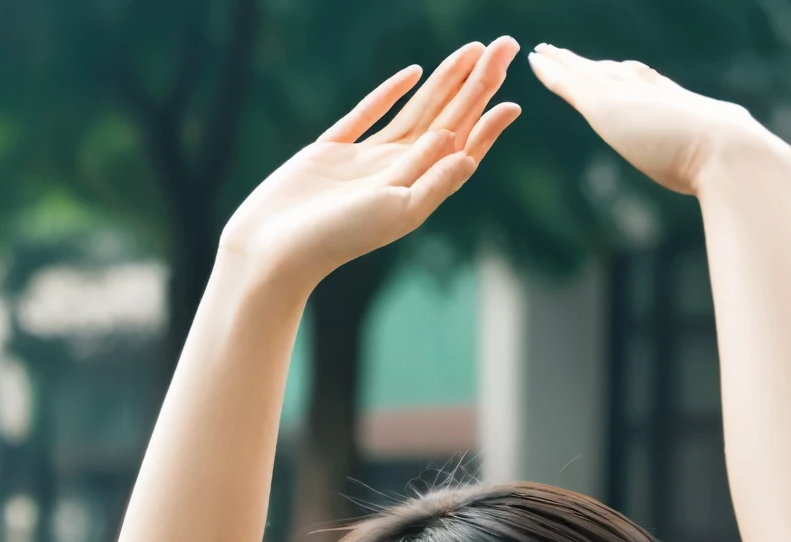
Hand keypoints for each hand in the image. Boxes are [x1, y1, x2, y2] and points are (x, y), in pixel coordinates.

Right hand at [218, 40, 519, 294]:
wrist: (276, 246)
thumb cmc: (336, 237)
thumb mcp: (393, 211)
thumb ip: (432, 183)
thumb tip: (469, 156)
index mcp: (415, 192)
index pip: (460, 150)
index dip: (487, 124)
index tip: (513, 97)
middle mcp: (396, 175)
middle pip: (446, 121)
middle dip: (476, 85)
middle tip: (504, 46)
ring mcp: (365, 161)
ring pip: (415, 112)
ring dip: (444, 82)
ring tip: (472, 50)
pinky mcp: (333, 151)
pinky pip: (370, 114)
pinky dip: (390, 94)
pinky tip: (414, 74)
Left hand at [528, 45, 778, 195]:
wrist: (729, 154)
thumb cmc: (734, 168)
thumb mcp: (725, 166)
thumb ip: (724, 170)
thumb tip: (748, 188)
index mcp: (677, 106)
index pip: (647, 86)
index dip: (628, 78)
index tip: (617, 70)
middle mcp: (652, 94)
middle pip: (614, 73)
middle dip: (593, 65)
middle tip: (570, 56)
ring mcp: (630, 97)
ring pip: (589, 72)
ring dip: (566, 62)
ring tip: (546, 52)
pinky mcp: (607, 105)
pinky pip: (571, 82)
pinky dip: (552, 71)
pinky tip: (535, 59)